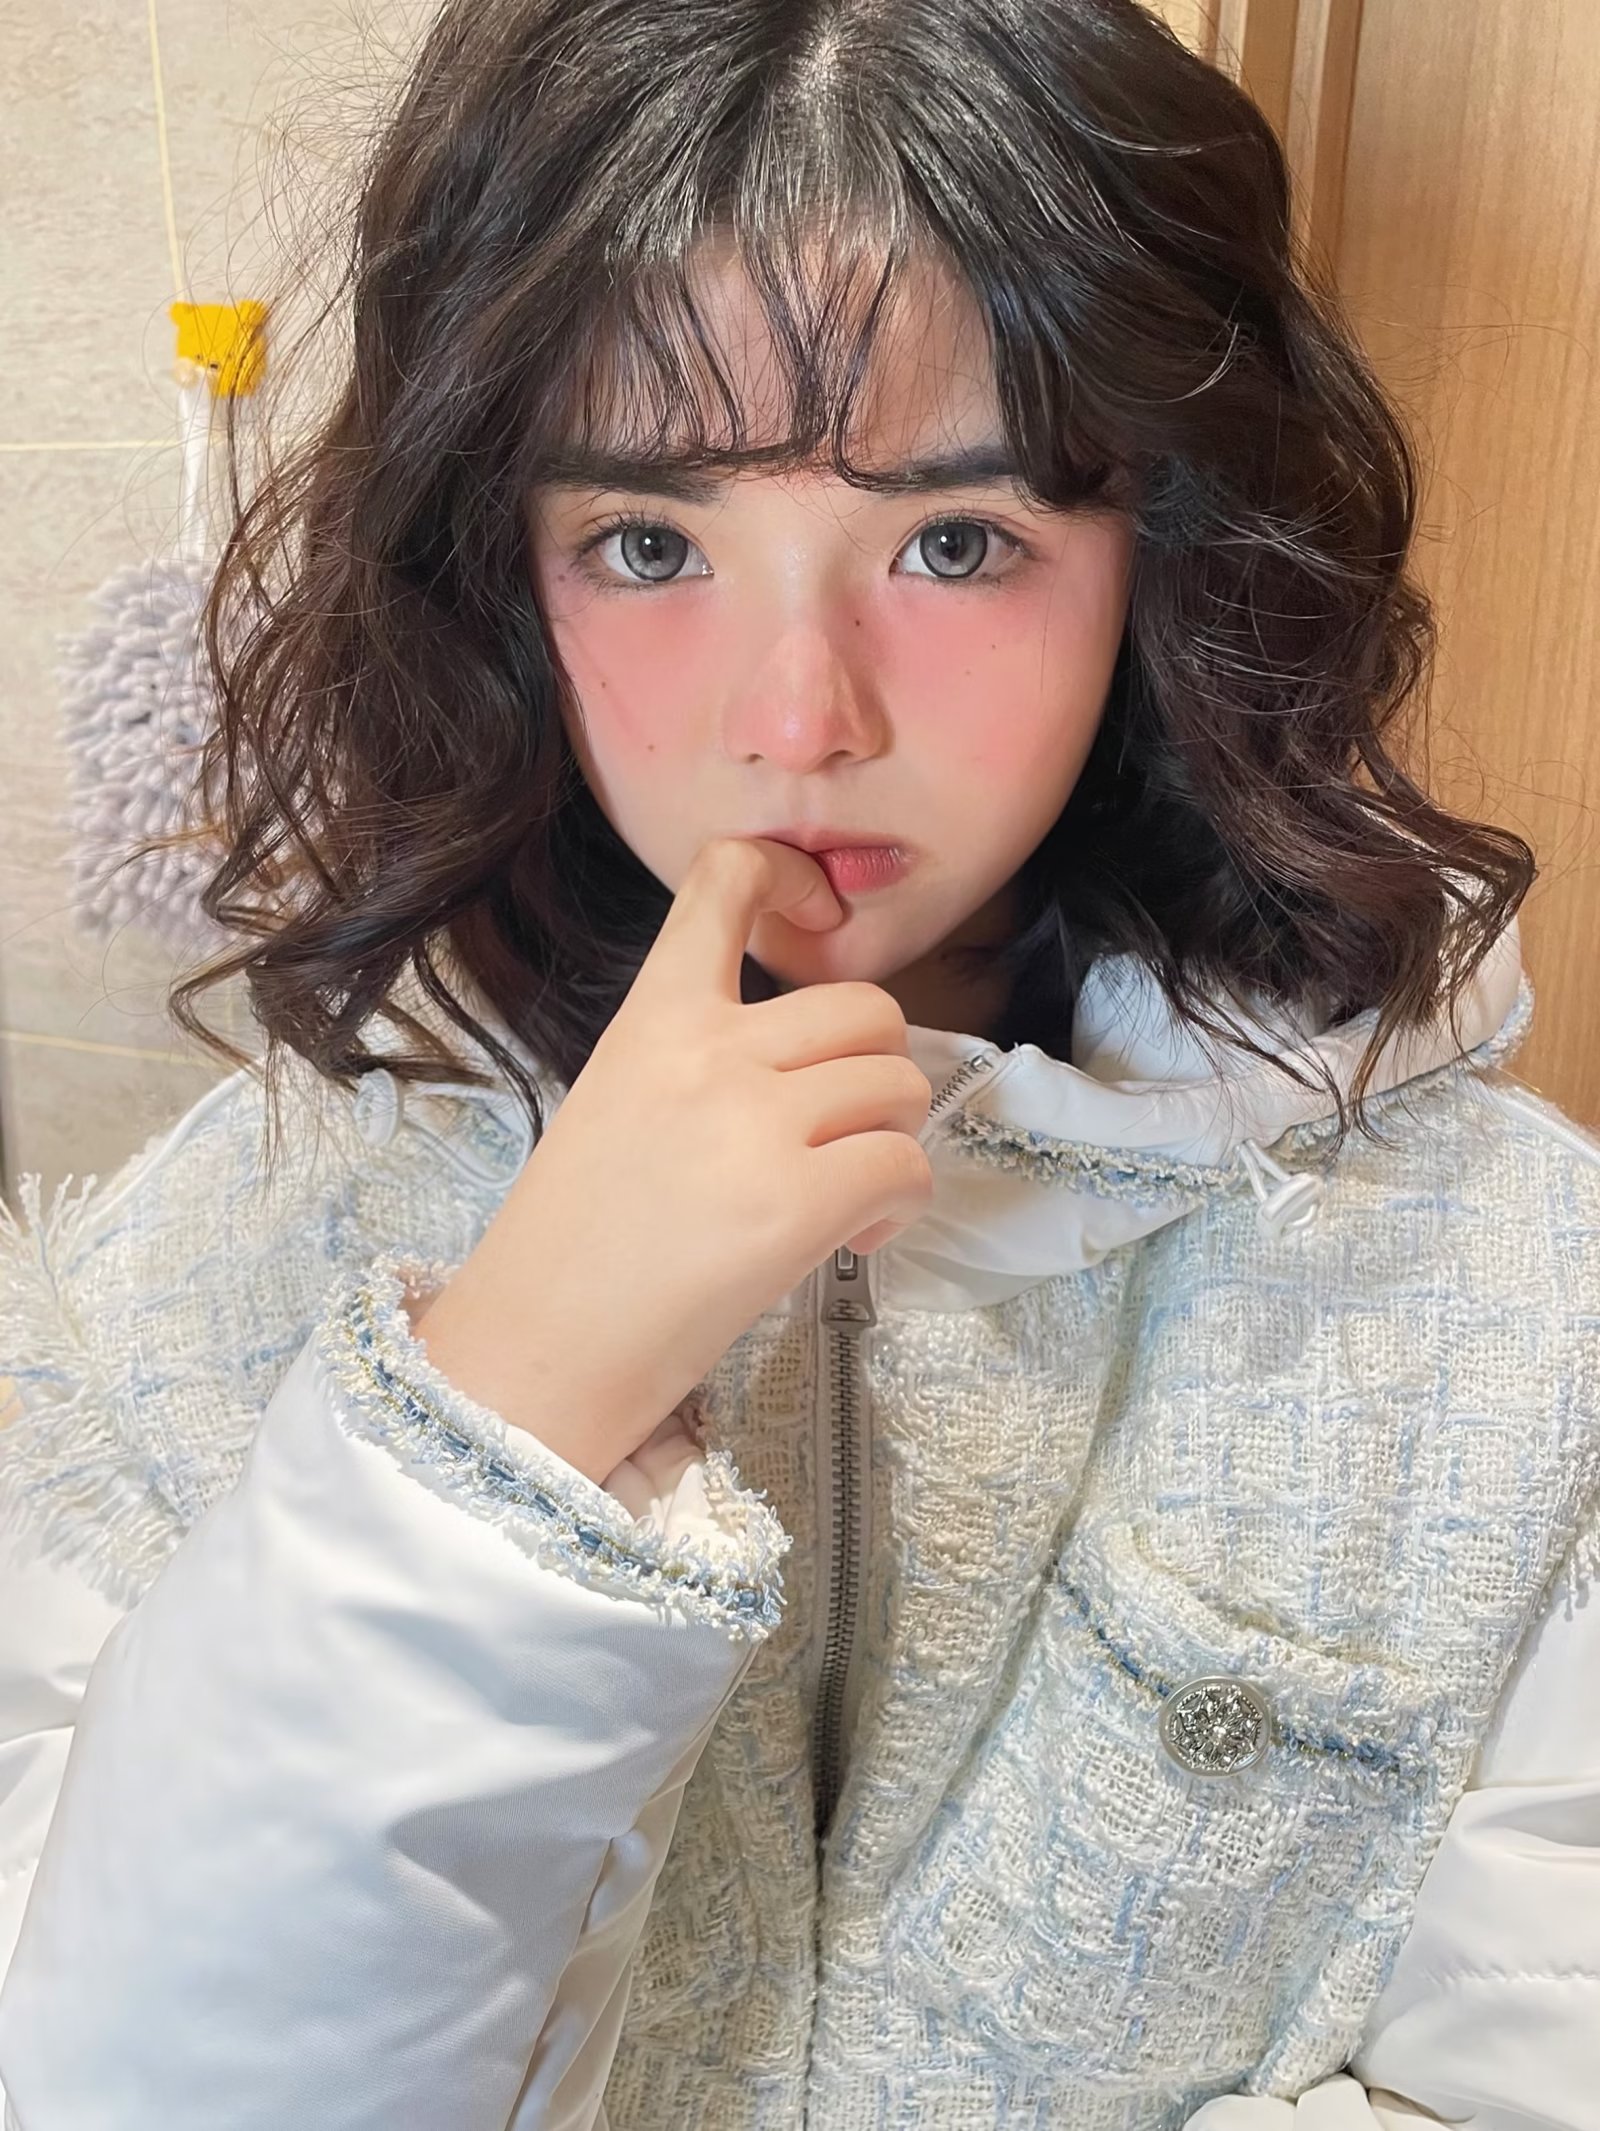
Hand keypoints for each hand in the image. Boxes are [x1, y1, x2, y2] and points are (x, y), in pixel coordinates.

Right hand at [409, 836, 934, 1477]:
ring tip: (846, 1196)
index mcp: (655, 1017)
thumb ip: (704, 1055)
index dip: (793, 877)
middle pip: (868, 1007)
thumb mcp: (618, 1098)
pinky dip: (900, 1204)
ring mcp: (757, 1125)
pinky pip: (905, 1166)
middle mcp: (710, 1053)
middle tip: (843, 1132)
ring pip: (901, 1085)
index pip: (727, 879)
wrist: (538, 1348)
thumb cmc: (574, 1239)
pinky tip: (855, 1237)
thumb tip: (811, 1062)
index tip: (817, 916)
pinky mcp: (798, 1203)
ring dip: (893, 1140)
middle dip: (879, 1070)